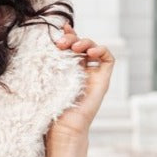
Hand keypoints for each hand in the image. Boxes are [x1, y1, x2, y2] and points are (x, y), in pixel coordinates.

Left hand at [49, 23, 114, 139]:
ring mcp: (93, 75)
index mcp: (67, 70)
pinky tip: (90, 53)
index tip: (58, 29)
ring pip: (94, 47)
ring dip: (85, 42)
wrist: (64, 126)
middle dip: (72, 38)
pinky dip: (101, 50)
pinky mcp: (103, 80)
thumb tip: (49, 41)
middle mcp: (82, 71)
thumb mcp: (48, 79)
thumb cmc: (52, 108)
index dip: (67, 34)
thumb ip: (50, 61)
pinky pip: (108, 58)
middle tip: (61, 43)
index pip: (70, 46)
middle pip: (81, 44)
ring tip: (74, 47)